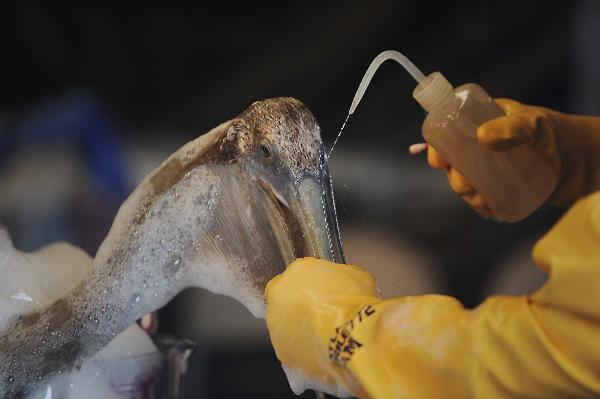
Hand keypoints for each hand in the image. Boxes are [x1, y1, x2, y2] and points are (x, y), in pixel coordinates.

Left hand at [265, 257, 378, 396]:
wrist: (353, 333)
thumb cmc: (355, 301)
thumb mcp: (354, 275)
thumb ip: (337, 279)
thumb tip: (339, 286)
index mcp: (295, 272)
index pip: (293, 278)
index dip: (305, 288)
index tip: (318, 296)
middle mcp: (278, 296)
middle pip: (284, 302)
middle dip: (298, 309)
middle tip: (319, 318)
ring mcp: (276, 326)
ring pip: (284, 328)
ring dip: (298, 332)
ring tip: (322, 339)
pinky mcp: (283, 352)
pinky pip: (292, 351)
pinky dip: (304, 353)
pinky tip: (322, 354)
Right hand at [427, 98, 599, 214]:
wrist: (590, 163)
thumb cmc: (562, 134)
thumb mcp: (536, 125)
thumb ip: (512, 128)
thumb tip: (482, 137)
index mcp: (484, 122)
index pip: (450, 132)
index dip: (438, 147)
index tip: (438, 160)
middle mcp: (486, 145)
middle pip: (455, 162)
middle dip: (453, 177)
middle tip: (464, 185)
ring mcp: (495, 168)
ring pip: (468, 182)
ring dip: (466, 194)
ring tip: (479, 200)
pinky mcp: (506, 187)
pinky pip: (485, 198)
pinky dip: (482, 205)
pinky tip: (488, 209)